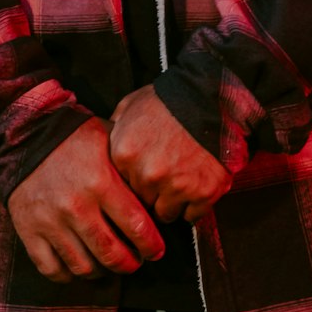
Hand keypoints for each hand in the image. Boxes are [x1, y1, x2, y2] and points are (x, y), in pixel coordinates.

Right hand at [7, 117, 165, 283]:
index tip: (156, 251)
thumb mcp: (108, 137)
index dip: (151, 245)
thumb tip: (155, 187)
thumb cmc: (74, 138)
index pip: (136, 226)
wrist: (27, 135)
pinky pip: (53, 269)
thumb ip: (130, 163)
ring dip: (102, 271)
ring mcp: (51, 221)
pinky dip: (68, 274)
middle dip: (130, 264)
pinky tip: (79, 263)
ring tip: (108, 263)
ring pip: (84, 267)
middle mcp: (76, 205)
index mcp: (101, 181)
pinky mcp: (30, 231)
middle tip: (135, 261)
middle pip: (111, 254)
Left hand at [109, 85, 231, 222]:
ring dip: (171, 202)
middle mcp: (148, 175)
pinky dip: (194, 204)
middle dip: (150, 192)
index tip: (141, 173)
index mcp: (125, 154)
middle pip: (142, 202)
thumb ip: (114, 130)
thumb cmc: (167, 100)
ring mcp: (176, 186)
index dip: (133, 180)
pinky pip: (192, 216)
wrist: (208, 96)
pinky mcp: (203, 193)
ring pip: (166, 214)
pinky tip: (195, 183)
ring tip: (179, 179)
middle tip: (163, 174)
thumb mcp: (130, 105)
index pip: (121, 187)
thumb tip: (103, 148)